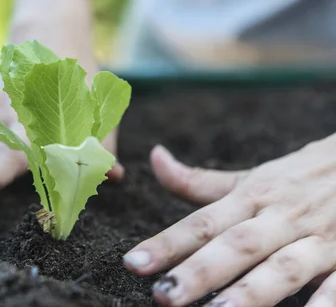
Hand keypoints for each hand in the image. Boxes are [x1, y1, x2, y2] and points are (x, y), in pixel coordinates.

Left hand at [123, 135, 335, 306]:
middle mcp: (279, 216)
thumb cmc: (301, 176)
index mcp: (252, 196)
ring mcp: (318, 238)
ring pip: (282, 266)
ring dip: (251, 291)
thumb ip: (201, 180)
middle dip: (199, 271)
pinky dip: (322, 304)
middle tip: (163, 296)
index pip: (202, 222)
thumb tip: (154, 158)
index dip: (167, 243)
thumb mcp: (252, 177)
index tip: (133, 262)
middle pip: (235, 245)